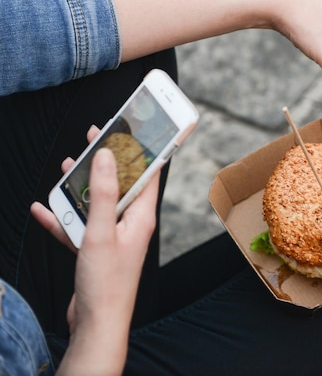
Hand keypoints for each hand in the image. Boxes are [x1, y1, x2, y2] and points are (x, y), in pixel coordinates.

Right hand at [30, 126, 159, 375]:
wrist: (96, 323)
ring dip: (82, 188)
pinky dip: (63, 218)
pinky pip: (80, 227)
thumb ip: (105, 193)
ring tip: (68, 169)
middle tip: (92, 141)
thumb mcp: (102, 231)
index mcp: (142, 217)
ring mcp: (114, 237)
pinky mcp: (97, 250)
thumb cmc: (106, 282)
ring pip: (98, 204)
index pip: (147, 174)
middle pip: (121, 185)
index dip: (139, 150)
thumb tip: (108, 156)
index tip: (128, 130)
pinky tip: (43, 210)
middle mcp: (131, 224)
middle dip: (106, 163)